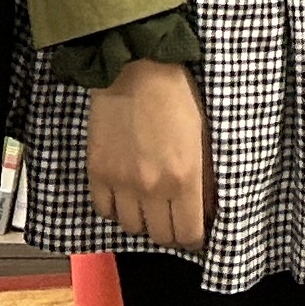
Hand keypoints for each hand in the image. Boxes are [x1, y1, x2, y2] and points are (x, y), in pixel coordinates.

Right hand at [87, 57, 208, 250]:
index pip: (189, 233)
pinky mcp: (97, 172)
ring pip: (131, 227)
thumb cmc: (177, 95)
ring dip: (143, 221)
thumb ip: (206, 177)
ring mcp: (121, 182)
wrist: (136, 68)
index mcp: (185, 177)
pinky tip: (126, 195)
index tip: (196, 232)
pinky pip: (104, 210)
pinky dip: (116, 209)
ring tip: (150, 206)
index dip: (195, 238)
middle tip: (174, 219)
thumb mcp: (204, 136)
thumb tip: (206, 207)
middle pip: (161, 236)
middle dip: (171, 231)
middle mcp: (152, 187)